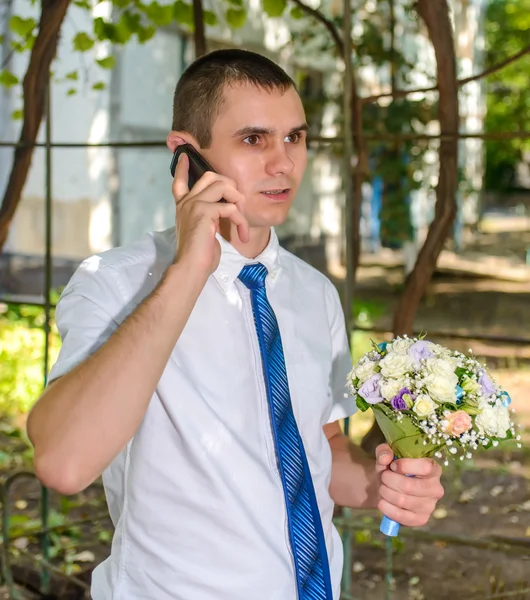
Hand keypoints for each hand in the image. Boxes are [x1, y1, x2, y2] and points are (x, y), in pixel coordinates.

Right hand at [172, 152, 249, 274]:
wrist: (191, 268)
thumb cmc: (200, 257)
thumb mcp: (204, 232)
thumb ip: (210, 218)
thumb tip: (226, 211)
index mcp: (183, 207)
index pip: (179, 182)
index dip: (183, 169)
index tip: (185, 156)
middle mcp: (186, 203)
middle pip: (209, 176)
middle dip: (230, 184)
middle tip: (238, 203)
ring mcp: (194, 205)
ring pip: (222, 185)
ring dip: (238, 200)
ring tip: (241, 220)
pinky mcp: (204, 212)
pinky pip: (230, 208)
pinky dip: (241, 221)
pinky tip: (243, 235)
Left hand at [375, 444, 443, 527]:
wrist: (387, 487)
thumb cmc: (391, 468)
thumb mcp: (386, 455)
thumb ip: (383, 451)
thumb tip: (385, 457)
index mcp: (434, 469)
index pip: (426, 467)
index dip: (405, 465)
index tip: (393, 465)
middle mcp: (436, 488)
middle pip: (409, 486)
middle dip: (389, 480)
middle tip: (383, 477)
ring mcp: (430, 506)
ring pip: (402, 500)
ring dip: (385, 493)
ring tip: (382, 488)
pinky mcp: (421, 520)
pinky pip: (401, 516)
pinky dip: (386, 508)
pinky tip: (382, 502)